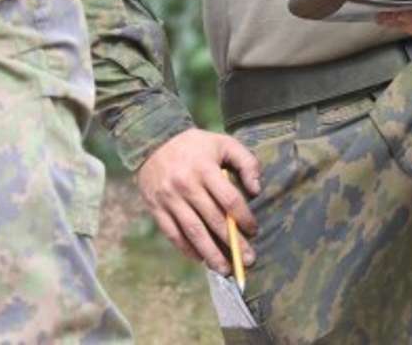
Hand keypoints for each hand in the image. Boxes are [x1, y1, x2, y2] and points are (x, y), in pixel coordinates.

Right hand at [135, 128, 259, 275]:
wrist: (154, 142)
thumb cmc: (196, 145)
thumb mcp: (224, 143)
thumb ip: (246, 161)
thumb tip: (257, 189)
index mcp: (205, 169)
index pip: (228, 199)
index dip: (243, 217)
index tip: (254, 230)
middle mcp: (186, 186)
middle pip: (213, 220)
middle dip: (232, 242)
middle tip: (248, 260)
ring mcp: (169, 200)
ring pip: (193, 232)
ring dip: (210, 254)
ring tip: (225, 269)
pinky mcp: (157, 210)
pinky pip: (173, 235)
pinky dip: (187, 249)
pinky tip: (201, 259)